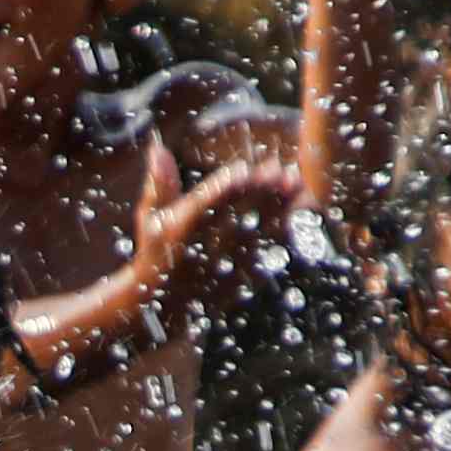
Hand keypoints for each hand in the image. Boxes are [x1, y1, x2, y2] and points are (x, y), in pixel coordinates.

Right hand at [129, 129, 305, 303]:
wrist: (164, 303)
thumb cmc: (156, 253)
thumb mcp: (150, 218)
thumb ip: (160, 183)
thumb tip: (157, 147)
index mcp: (183, 226)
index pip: (208, 201)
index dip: (229, 186)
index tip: (246, 170)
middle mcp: (207, 243)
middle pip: (241, 211)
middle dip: (264, 191)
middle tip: (283, 172)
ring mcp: (228, 260)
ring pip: (259, 229)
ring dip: (281, 207)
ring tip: (297, 187)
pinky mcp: (244, 273)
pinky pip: (268, 251)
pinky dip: (286, 232)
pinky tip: (300, 217)